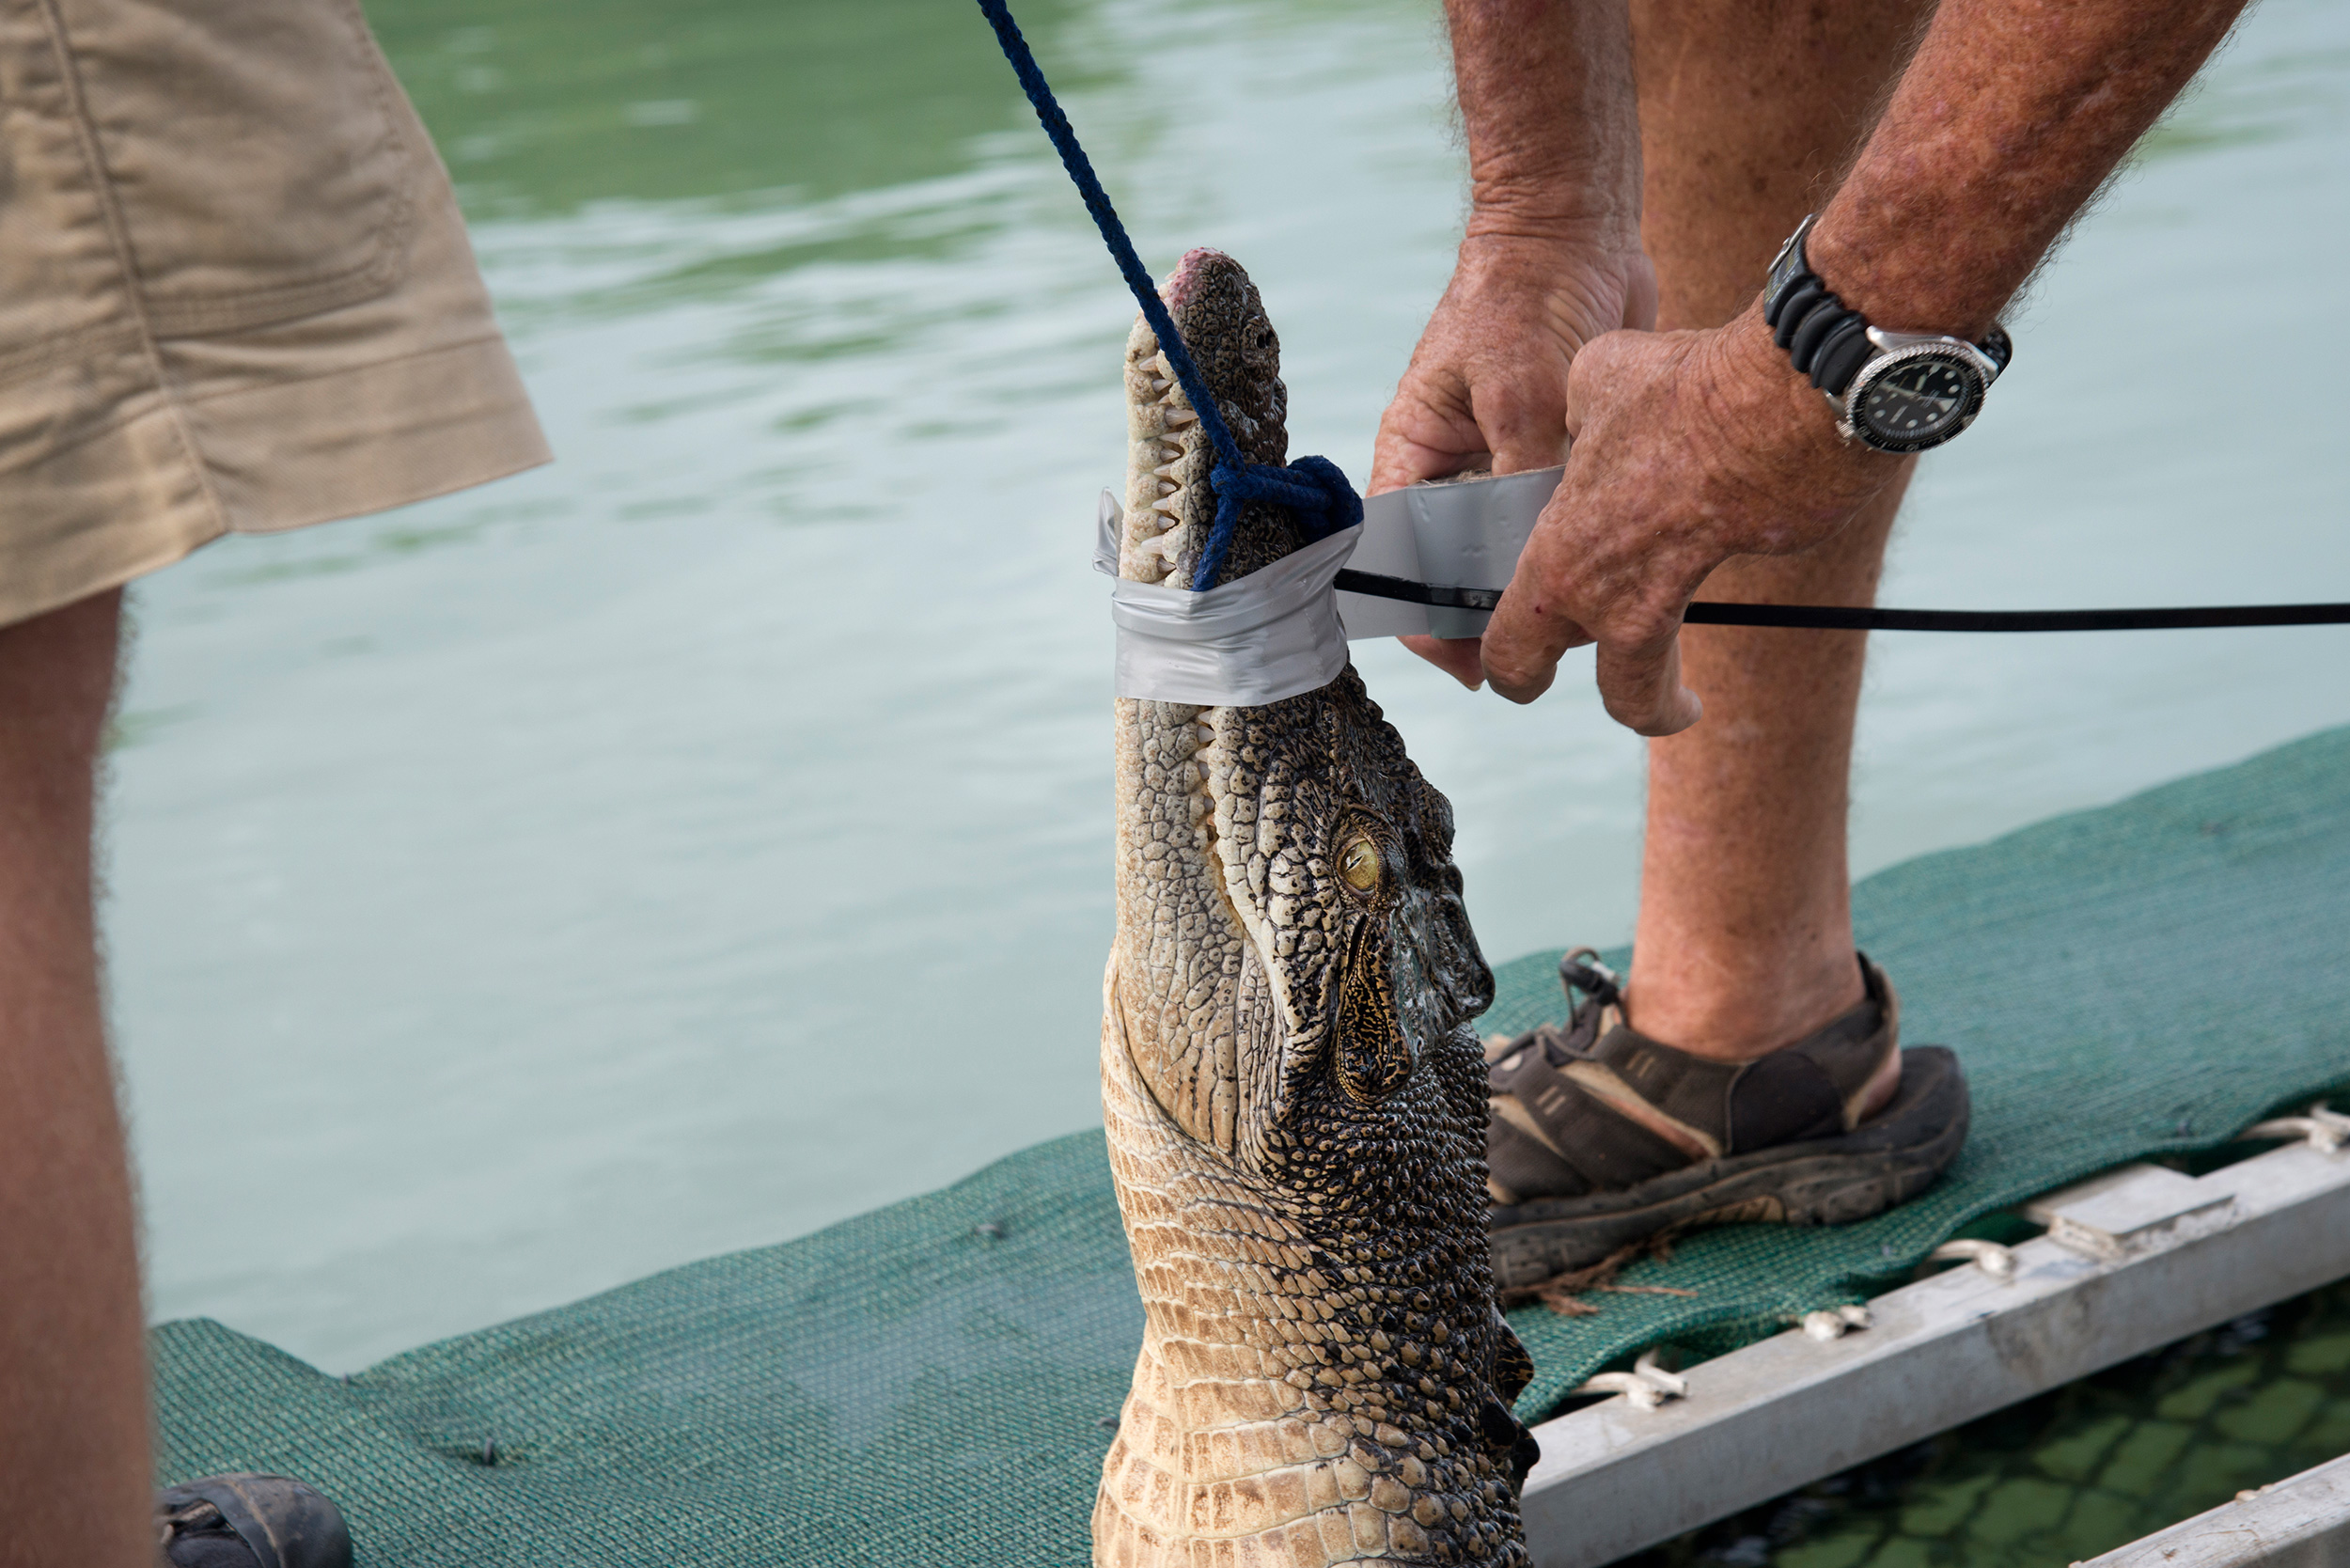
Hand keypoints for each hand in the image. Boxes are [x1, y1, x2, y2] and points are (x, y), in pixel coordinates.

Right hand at [1370, 231, 1656, 689]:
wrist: (1574, 225)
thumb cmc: (1522, 293)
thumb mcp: (1520, 392)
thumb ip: (1525, 479)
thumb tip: (1544, 561)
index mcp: (1413, 456)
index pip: (1399, 562)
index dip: (1426, 620)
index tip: (1475, 661)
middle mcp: (1452, 470)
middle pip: (1457, 571)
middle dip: (1494, 611)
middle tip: (1547, 642)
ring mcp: (1502, 463)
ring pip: (1512, 550)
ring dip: (1542, 575)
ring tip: (1587, 603)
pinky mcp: (1551, 453)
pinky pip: (1557, 517)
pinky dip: (1577, 537)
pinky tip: (1614, 550)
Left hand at [1478, 308, 1904, 732]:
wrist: (1784, 403)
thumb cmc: (1676, 394)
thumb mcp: (1595, 383)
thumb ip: (1577, 412)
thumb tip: (1585, 409)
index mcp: (1558, 566)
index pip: (1512, 653)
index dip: (1510, 674)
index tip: (1522, 679)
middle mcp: (1613, 602)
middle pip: (1609, 695)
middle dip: (1619, 709)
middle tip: (1625, 705)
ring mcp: (1683, 599)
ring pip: (1659, 679)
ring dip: (1668, 695)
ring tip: (1680, 700)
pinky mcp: (1740, 573)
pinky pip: (1708, 589)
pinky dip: (1711, 584)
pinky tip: (1720, 546)